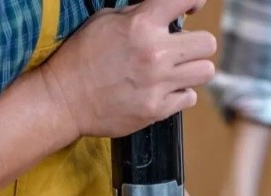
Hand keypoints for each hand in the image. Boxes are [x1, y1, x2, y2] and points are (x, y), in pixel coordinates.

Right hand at [39, 0, 215, 137]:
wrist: (63, 100)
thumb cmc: (81, 57)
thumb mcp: (105, 21)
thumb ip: (139, 13)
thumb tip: (167, 11)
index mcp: (141, 25)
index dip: (194, 0)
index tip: (192, 7)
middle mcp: (155, 53)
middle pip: (207, 43)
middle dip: (195, 44)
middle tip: (180, 50)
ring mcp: (158, 84)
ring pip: (205, 72)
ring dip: (192, 70)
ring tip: (174, 72)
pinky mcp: (156, 110)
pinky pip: (189, 98)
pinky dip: (179, 95)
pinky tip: (161, 91)